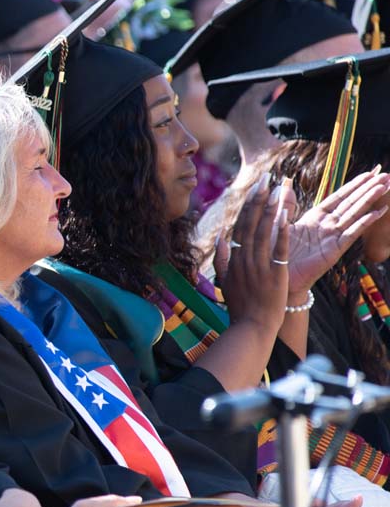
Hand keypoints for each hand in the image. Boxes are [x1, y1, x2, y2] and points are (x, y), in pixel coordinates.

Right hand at [215, 179, 290, 334]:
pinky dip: (281, 233)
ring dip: (270, 210)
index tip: (254, 189)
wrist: (251, 327)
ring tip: (276, 191)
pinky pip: (278, 250)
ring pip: (264, 232)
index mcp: (235, 259)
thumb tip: (221, 237)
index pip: (241, 227)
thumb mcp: (224, 281)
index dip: (248, 206)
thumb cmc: (240, 306)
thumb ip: (222, 259)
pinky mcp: (275, 274)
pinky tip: (285, 217)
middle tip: (266, 180)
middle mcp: (246, 259)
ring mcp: (260, 266)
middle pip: (252, 224)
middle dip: (259, 201)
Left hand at [285, 170, 389, 294]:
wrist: (277, 276)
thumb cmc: (277, 251)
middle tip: (386, 175)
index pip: (338, 197)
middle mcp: (327, 225)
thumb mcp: (278, 223)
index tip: (368, 173)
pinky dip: (366, 220)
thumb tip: (286, 183)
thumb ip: (285, 204)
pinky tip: (379, 210)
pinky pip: (352, 231)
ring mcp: (333, 236)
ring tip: (385, 185)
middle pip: (351, 202)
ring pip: (354, 213)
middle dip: (367, 188)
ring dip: (370, 199)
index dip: (353, 185)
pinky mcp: (335, 249)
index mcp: (314, 218)